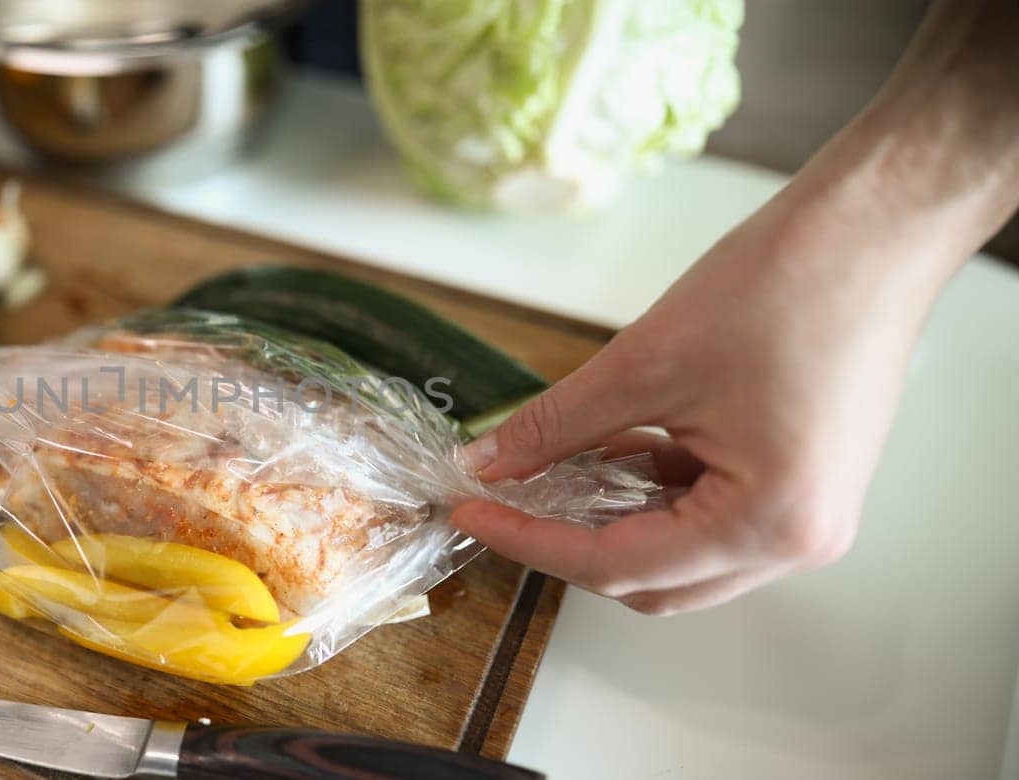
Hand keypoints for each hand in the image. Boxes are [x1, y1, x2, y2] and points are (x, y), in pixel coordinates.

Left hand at [453, 192, 920, 614]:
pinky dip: (654, 492)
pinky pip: (710, 513)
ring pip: (680, 552)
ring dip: (613, 519)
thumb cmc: (785, 288)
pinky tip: (611, 448)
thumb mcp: (643, 364)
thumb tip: (491, 462)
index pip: (620, 564)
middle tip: (504, 500)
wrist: (871, 232)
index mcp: (768, 524)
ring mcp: (807, 516)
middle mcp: (797, 541)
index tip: (475, 512)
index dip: (533, 542)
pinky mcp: (803, 484)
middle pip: (654, 579)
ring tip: (550, 469)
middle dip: (571, 543)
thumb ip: (557, 427)